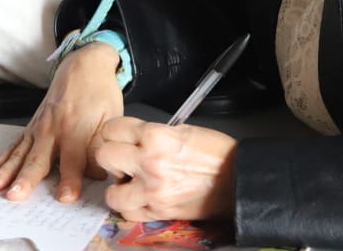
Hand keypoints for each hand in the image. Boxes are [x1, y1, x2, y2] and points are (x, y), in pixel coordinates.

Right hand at [0, 42, 123, 202]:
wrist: (84, 66)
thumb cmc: (100, 94)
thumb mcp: (111, 118)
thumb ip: (100, 147)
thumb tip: (96, 176)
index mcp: (77, 128)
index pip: (73, 161)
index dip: (70, 180)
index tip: (64, 198)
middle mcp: (54, 129)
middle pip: (39, 159)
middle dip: (27, 179)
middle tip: (15, 196)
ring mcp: (39, 127)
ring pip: (21, 153)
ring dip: (7, 171)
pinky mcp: (31, 126)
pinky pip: (14, 145)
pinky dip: (2, 158)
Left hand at [95, 118, 236, 221]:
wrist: (238, 179)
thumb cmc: (216, 153)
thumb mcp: (182, 130)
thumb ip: (152, 132)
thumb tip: (132, 137)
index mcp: (156, 136)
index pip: (112, 128)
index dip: (114, 132)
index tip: (118, 136)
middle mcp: (150, 162)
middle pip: (104, 156)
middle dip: (111, 156)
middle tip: (121, 158)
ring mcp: (152, 190)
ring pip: (111, 192)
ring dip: (117, 187)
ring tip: (129, 182)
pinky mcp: (159, 211)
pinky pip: (129, 213)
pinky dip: (131, 207)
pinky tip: (139, 198)